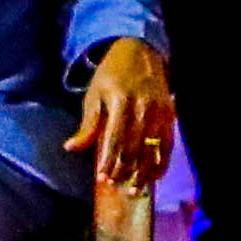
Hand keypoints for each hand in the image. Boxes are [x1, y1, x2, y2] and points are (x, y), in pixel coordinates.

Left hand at [69, 40, 176, 190]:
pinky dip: (162, 162)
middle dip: (124, 170)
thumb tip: (71, 148)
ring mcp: (159, 111)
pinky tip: (155, 176)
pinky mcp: (170, 115)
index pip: (114, 139)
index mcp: (120, 101)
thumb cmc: (111, 74)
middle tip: (116, 185)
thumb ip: (87, 124)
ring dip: (144, 171)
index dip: (108, 161)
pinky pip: (168, 143)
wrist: (140, 51)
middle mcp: (142, 107)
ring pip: (152, 148)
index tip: (102, 178)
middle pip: (134, 147)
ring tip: (135, 189)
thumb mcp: (94, 94)